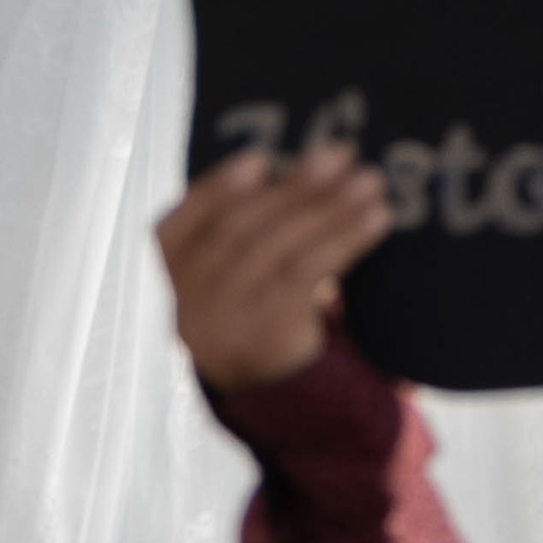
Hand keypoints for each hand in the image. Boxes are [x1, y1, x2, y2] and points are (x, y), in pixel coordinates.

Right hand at [158, 145, 392, 389]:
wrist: (280, 388)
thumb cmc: (258, 310)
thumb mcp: (238, 271)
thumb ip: (249, 224)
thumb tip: (308, 163)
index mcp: (167, 283)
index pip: (177, 230)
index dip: (216, 189)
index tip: (259, 158)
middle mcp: (186, 307)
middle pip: (239, 231)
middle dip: (294, 187)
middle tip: (339, 153)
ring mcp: (223, 327)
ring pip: (278, 250)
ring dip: (330, 208)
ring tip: (369, 182)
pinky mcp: (266, 339)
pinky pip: (307, 274)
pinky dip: (345, 238)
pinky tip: (375, 218)